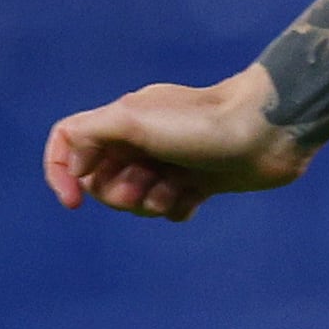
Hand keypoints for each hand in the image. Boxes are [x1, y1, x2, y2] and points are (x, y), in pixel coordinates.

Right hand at [43, 72, 307, 223]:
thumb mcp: (133, 120)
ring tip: (177, 187)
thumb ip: (89, 135)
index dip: (61, 173)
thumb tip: (73, 168)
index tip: (74, 202)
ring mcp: (169, 161)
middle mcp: (141, 139)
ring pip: (136, 200)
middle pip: (101, 181)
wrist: (267, 132)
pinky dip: (177, 208)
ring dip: (150, 202)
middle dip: (119, 193)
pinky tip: (197, 197)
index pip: (68, 143)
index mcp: (120, 120)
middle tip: (147, 183)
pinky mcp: (197, 181)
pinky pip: (170, 208)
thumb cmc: (200, 125)